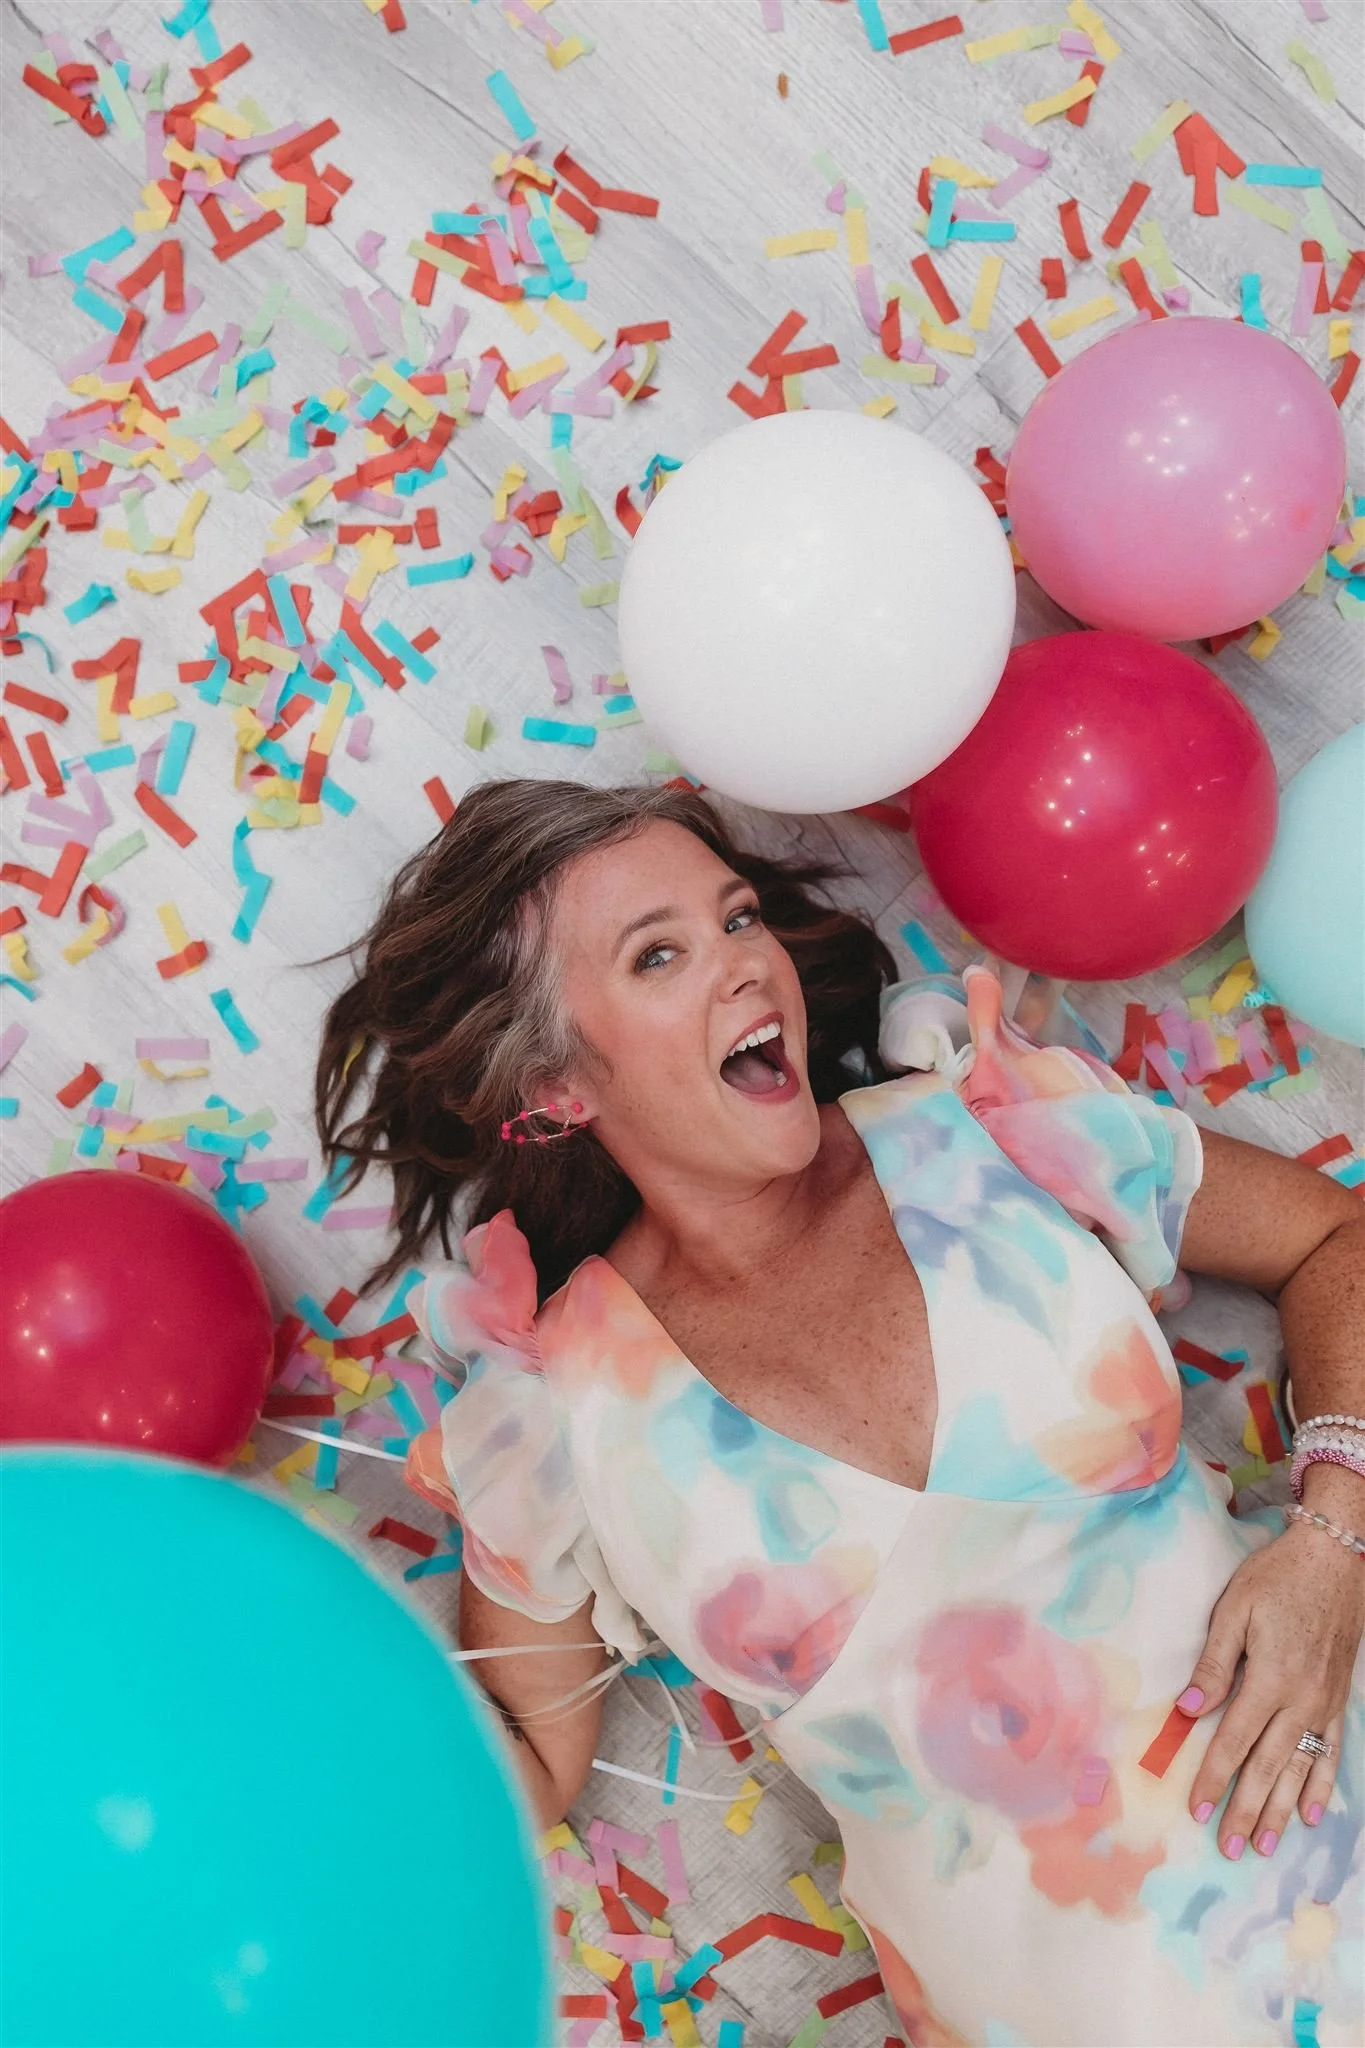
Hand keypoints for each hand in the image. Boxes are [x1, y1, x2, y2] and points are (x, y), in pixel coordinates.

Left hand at [1177, 1521, 1363, 1858]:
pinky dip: (1321, 1785)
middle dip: (1246, 1810)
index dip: (1214, 1780)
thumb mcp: (1235, 1610)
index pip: (1233, 1742)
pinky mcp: (1340, 1699)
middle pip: (1267, 1768)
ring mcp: (1324, 1704)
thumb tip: (1188, 1709)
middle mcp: (1300, 1702)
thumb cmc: (1278, 1578)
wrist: (1336, 1559)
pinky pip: (1331, 1751)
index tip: (1197, 1812)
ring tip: (1267, 1845)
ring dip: (1281, 1809)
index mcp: (1268, 1681)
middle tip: (1231, 1849)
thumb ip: (1214, 1664)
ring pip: (1300, 1769)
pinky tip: (1311, 1812)